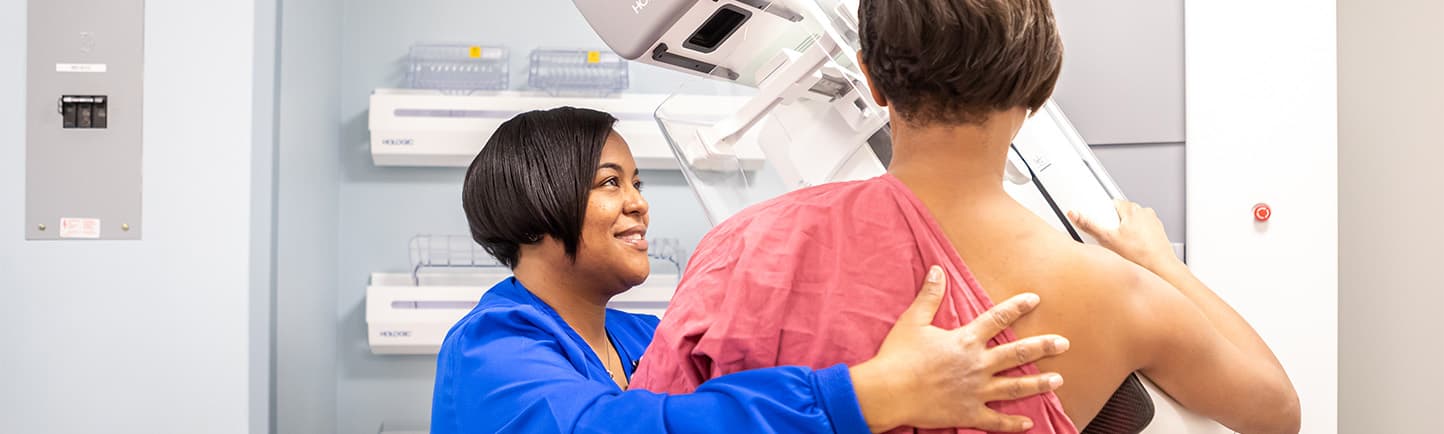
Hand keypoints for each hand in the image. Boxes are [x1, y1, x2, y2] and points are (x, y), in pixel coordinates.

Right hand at [851, 266, 1069, 431]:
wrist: (888, 392)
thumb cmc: (898, 356)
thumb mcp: (913, 321)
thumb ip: (929, 296)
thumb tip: (938, 270)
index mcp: (965, 340)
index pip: (997, 319)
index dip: (1017, 307)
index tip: (1035, 299)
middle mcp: (977, 364)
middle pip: (1017, 354)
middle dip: (1043, 347)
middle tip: (1064, 344)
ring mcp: (975, 391)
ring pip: (1014, 387)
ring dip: (1038, 384)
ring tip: (1058, 380)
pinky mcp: (968, 413)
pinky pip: (995, 421)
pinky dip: (1013, 424)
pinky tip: (1028, 424)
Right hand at [1069, 199, 1179, 271]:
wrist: (1161, 268)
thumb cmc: (1140, 255)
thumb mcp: (1107, 240)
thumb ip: (1089, 225)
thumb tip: (1075, 214)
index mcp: (1132, 209)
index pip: (1112, 204)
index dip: (1104, 214)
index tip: (1103, 224)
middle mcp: (1145, 212)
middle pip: (1122, 213)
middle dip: (1115, 224)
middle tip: (1112, 238)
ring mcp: (1153, 222)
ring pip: (1133, 222)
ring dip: (1127, 231)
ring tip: (1124, 246)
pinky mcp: (1158, 233)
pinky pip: (1143, 231)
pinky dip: (1137, 238)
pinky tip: (1134, 250)